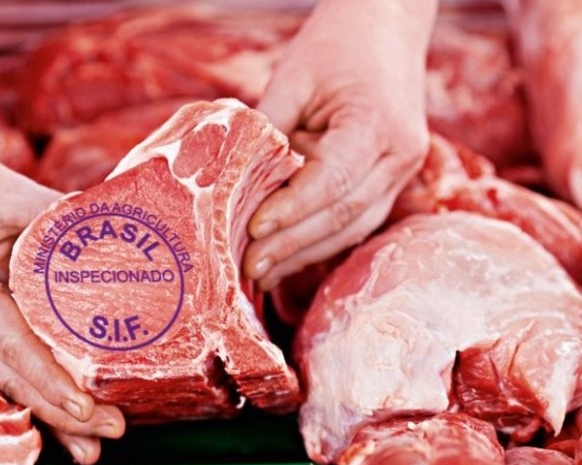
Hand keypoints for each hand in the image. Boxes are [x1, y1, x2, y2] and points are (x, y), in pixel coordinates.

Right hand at [0, 138, 125, 464]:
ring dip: (45, 407)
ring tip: (92, 437)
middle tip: (112, 429)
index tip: (86, 407)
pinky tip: (57, 404)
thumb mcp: (5, 190)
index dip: (51, 380)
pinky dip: (29, 382)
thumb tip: (112, 236)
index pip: (13, 347)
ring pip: (3, 377)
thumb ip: (57, 218)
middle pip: (10, 378)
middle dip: (60, 413)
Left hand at [245, 0, 434, 289]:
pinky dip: (319, 242)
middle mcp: (400, 154)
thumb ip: (266, 130)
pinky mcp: (391, 180)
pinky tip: (286, 258)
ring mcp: (402, 171)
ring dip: (304, 254)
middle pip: (343, 214)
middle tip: (248, 267)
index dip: (291, 210)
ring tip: (261, 273)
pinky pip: (355, 221)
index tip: (252, 229)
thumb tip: (228, 183)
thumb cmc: (336, 46)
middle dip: (292, 245)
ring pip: (352, 227)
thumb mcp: (293, 79)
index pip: (332, 181)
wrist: (387, 26)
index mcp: (377, 123)